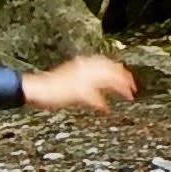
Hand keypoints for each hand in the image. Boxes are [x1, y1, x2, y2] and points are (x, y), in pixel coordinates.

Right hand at [22, 54, 136, 111]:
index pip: (106, 62)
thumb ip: (87, 80)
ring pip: (106, 79)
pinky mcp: (76, 90)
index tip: (128, 77)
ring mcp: (80, 78)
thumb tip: (100, 88)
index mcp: (82, 63)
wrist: (37, 88)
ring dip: (119, 87)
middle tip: (133, 88)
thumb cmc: (52, 86)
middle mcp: (83, 68)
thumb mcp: (73, 79)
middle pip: (109, 69)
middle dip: (123, 78)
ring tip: (128, 95)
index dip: (118, 69)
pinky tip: (105, 108)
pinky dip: (100, 102)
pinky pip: (93, 96)